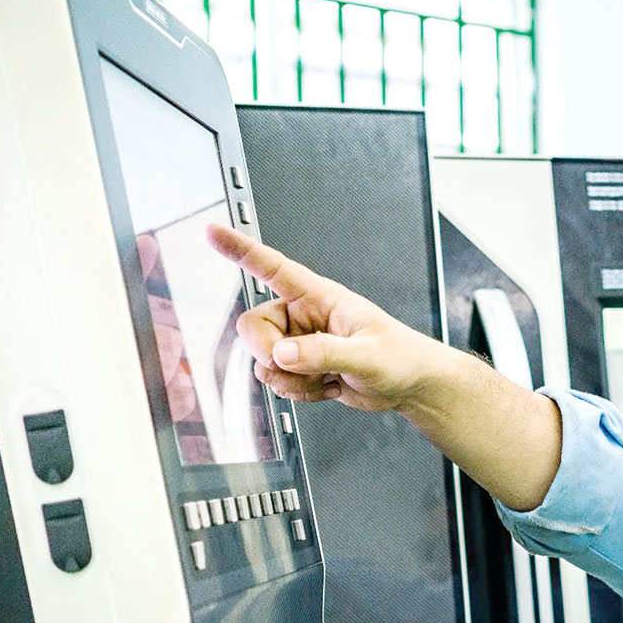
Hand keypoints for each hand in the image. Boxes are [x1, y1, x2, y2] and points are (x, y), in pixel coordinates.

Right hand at [206, 224, 449, 411]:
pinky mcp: (301, 366)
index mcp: (319, 297)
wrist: (409, 385)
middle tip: (302, 366)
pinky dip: (298, 391)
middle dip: (270, 354)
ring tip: (327, 378)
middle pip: (253, 327)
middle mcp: (303, 316)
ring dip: (290, 379)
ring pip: (263, 361)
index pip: (273, 268)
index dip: (241, 250)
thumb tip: (284, 353)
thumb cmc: (400, 357)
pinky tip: (327, 387)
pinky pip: (277, 381)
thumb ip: (324, 354)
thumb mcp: (366, 356)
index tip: (212, 231)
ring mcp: (299, 342)